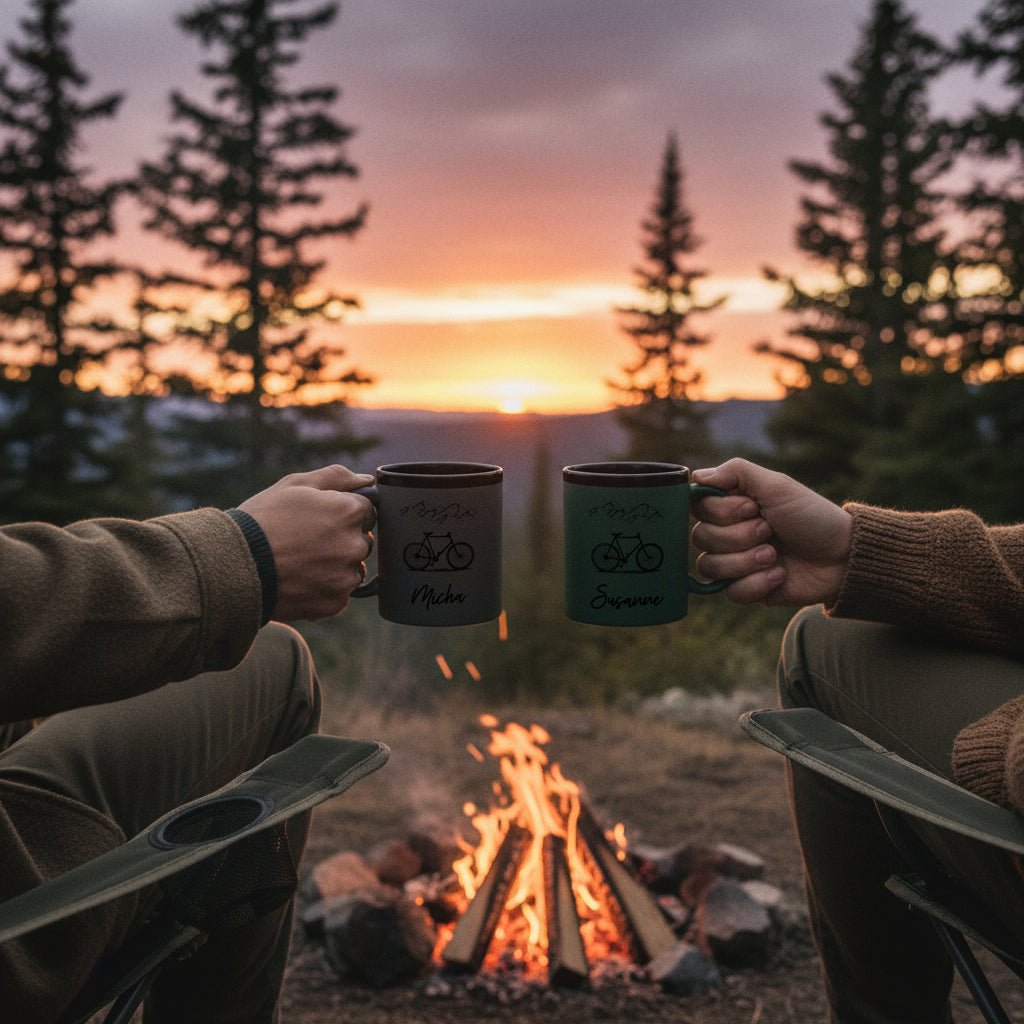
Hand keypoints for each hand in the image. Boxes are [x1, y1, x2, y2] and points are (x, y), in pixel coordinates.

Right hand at [238, 465, 375, 620]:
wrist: (233, 566)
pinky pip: (339, 593)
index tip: (320, 518)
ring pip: (352, 568)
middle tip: (307, 541)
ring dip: (337, 565)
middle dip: (342, 539)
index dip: (343, 513)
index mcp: (348, 512)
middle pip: (362, 541)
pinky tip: (300, 580)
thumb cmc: (262, 519)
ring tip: (301, 562)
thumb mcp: (295, 485)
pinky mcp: (334, 602)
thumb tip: (367, 481)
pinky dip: (324, 588)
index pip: (367, 511)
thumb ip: (337, 478)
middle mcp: (354, 545)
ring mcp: (345, 577)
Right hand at [690, 458, 852, 606]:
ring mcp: (734, 562)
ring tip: (774, 556)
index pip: (697, 507)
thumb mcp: (777, 485)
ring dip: (746, 560)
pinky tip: (779, 575)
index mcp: (731, 505)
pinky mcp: (746, 589)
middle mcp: (727, 532)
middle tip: (769, 531)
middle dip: (739, 536)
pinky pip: (730, 592)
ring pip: (710, 566)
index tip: (752, 507)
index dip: (721, 511)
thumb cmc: (811, 516)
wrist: (842, 557)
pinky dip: (757, 583)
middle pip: (700, 537)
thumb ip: (735, 472)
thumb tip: (696, 476)